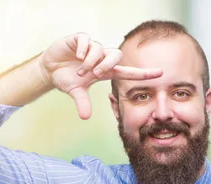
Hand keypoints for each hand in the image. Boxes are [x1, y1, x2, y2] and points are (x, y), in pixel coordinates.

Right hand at [39, 33, 162, 118]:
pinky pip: (87, 40)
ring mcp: (91, 48)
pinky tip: (76, 56)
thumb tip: (85, 117)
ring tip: (80, 70)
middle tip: (94, 74)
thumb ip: (82, 102)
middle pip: (116, 55)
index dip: (143, 73)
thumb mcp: (75, 92)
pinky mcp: (79, 39)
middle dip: (106, 65)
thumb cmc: (67, 79)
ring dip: (90, 61)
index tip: (160, 74)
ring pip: (99, 49)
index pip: (128, 71)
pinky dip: (82, 49)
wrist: (50, 68)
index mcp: (105, 70)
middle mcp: (101, 57)